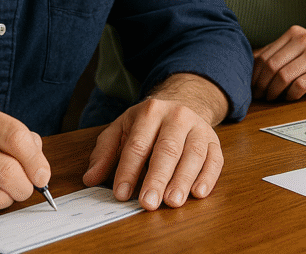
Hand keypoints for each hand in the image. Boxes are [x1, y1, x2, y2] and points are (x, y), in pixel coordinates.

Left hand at [82, 75, 224, 210]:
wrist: (181, 103)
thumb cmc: (147, 124)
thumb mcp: (121, 130)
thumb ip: (105, 154)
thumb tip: (90, 178)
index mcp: (150, 112)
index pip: (137, 144)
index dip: (128, 170)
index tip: (121, 194)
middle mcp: (177, 117)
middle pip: (166, 149)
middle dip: (157, 178)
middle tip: (149, 203)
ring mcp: (198, 127)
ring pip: (193, 154)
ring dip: (183, 180)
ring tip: (173, 201)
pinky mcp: (214, 140)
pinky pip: (215, 159)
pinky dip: (208, 176)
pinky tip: (198, 192)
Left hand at [251, 25, 305, 100]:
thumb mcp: (302, 49)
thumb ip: (280, 54)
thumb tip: (251, 66)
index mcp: (295, 33)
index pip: (265, 54)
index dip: (255, 73)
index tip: (251, 86)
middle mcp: (304, 40)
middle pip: (272, 65)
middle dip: (262, 84)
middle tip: (260, 96)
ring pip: (284, 76)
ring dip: (274, 91)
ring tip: (272, 98)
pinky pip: (301, 85)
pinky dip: (291, 95)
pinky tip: (291, 98)